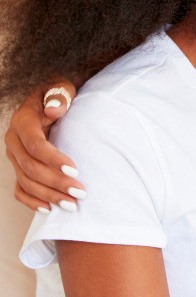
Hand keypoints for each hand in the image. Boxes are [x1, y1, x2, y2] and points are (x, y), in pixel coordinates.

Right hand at [4, 80, 84, 212]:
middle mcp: (13, 141)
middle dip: (55, 182)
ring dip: (48, 195)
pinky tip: (48, 209)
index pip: (35, 146)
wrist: (48, 98)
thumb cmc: (58, 92)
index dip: (53, 159)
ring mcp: (14, 156)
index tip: (75, 170)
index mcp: (22, 122)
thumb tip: (54, 109)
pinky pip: (19, 188)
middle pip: (31, 168)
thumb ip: (59, 95)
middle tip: (79, 193)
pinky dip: (31, 201)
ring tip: (71, 205)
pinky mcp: (18, 167)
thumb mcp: (61, 86)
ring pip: (26, 181)